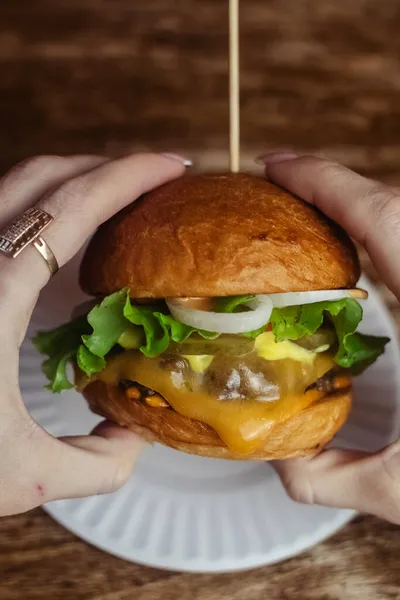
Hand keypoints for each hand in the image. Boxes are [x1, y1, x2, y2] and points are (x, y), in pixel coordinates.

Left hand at [0, 152, 187, 515]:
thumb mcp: (20, 476)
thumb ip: (96, 464)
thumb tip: (132, 439)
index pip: (73, 206)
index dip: (130, 176)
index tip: (173, 167)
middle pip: (43, 177)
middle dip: (106, 167)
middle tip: (153, 181)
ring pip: (13, 186)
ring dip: (71, 182)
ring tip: (115, 199)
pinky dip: (39, 206)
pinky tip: (59, 236)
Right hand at [259, 152, 399, 523]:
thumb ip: (328, 475)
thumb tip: (273, 456)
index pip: (385, 220)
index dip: (328, 183)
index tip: (276, 165)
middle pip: (394, 211)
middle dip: (331, 188)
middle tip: (275, 184)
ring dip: (353, 208)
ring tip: (301, 210)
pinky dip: (377, 236)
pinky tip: (350, 254)